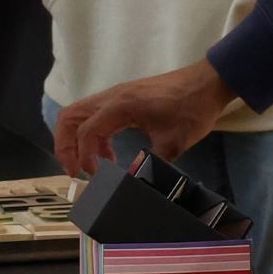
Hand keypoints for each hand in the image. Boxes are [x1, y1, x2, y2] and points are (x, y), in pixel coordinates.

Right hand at [56, 62, 232, 177]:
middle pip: (69, 118)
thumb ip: (152, 166)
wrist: (207, 83)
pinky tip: (109, 157)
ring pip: (78, 115)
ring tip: (91, 168)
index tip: (97, 178)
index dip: (85, 158)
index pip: (87, 131)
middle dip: (65, 147)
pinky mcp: (122, 99)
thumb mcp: (175, 142)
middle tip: (76, 172)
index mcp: (121, 105)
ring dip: (77, 141)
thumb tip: (137, 190)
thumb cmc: (192, 108)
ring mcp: (115, 96)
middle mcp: (111, 97)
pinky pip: (94, 116)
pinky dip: (93, 137)